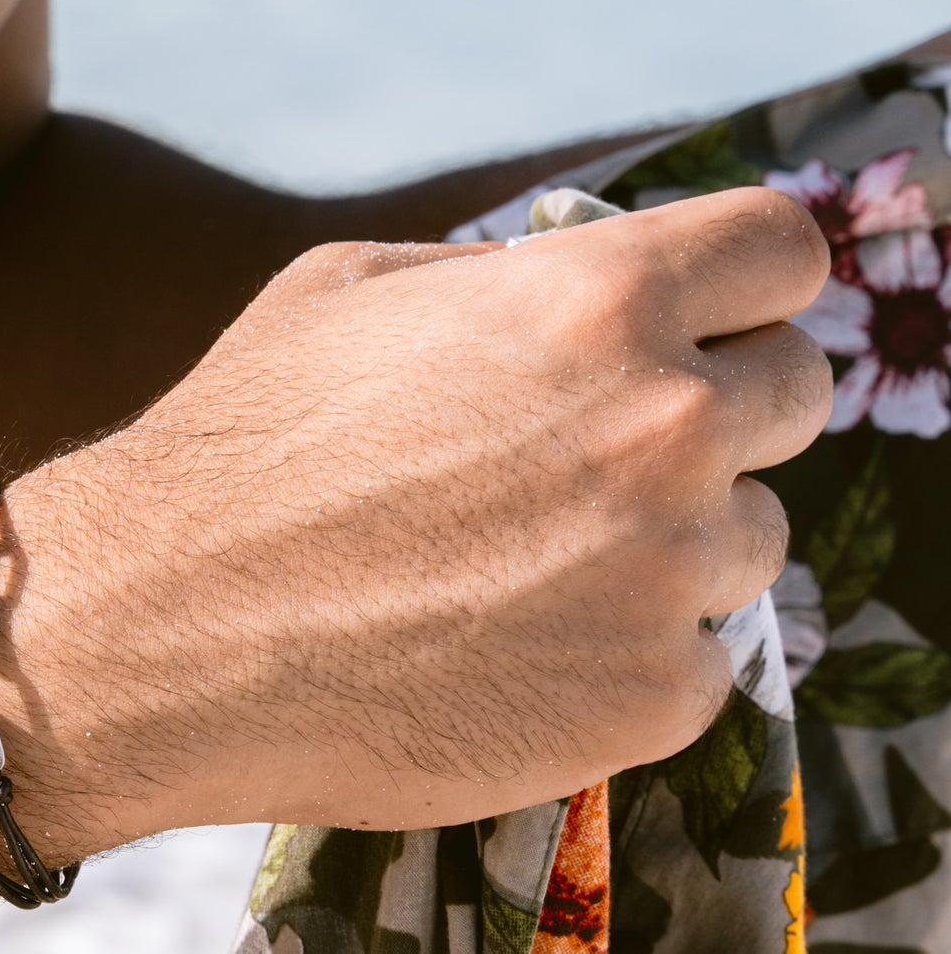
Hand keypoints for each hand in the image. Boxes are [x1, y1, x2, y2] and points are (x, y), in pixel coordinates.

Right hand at [0, 186, 829, 834]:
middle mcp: (663, 426)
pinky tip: (522, 659)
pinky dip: (633, 665)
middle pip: (794, 395)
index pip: (784, 253)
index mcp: (601, 300)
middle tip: (603, 468)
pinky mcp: (650, 700)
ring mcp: (666, 572)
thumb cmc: (239, 453)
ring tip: (532, 576)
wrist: (159, 636)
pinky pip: (703, 667)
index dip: (749, 288)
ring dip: (673, 550)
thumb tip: (596, 274)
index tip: (714, 327)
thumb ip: (509, 276)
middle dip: (718, 418)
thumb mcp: (353, 291)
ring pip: (749, 541)